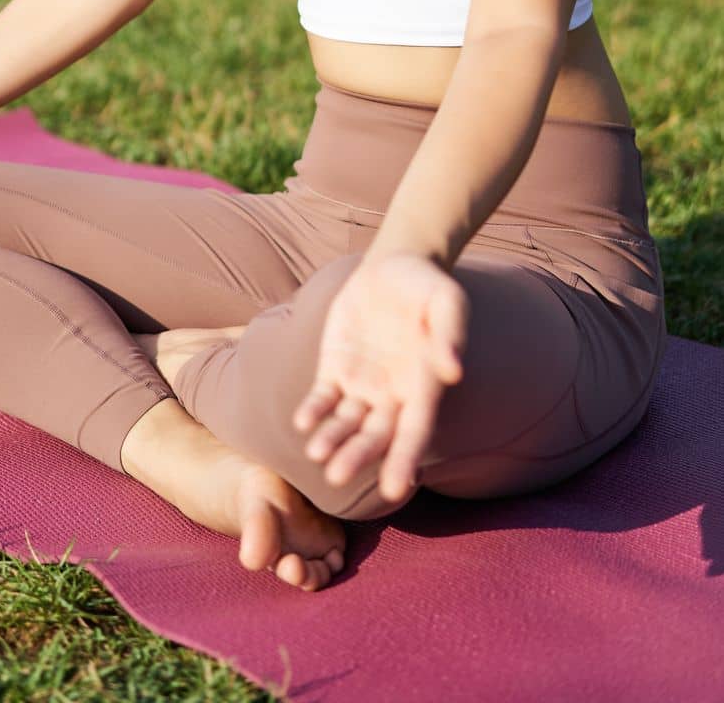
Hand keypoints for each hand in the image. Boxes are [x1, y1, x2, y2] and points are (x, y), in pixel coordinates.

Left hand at [292, 251, 468, 502]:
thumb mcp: (446, 301)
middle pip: (375, 435)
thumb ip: (449, 334)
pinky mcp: (335, 367)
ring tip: (316, 453)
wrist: (394, 266)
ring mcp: (362, 383)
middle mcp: (392, 394)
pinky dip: (314, 410)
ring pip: (346, 422)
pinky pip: (323, 397)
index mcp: (423, 385)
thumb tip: (453, 371)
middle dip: (357, 456)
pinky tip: (303, 421)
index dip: (403, 460)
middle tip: (336, 477)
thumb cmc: (427, 286)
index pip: (414, 431)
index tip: (393, 489)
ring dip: (332, 439)